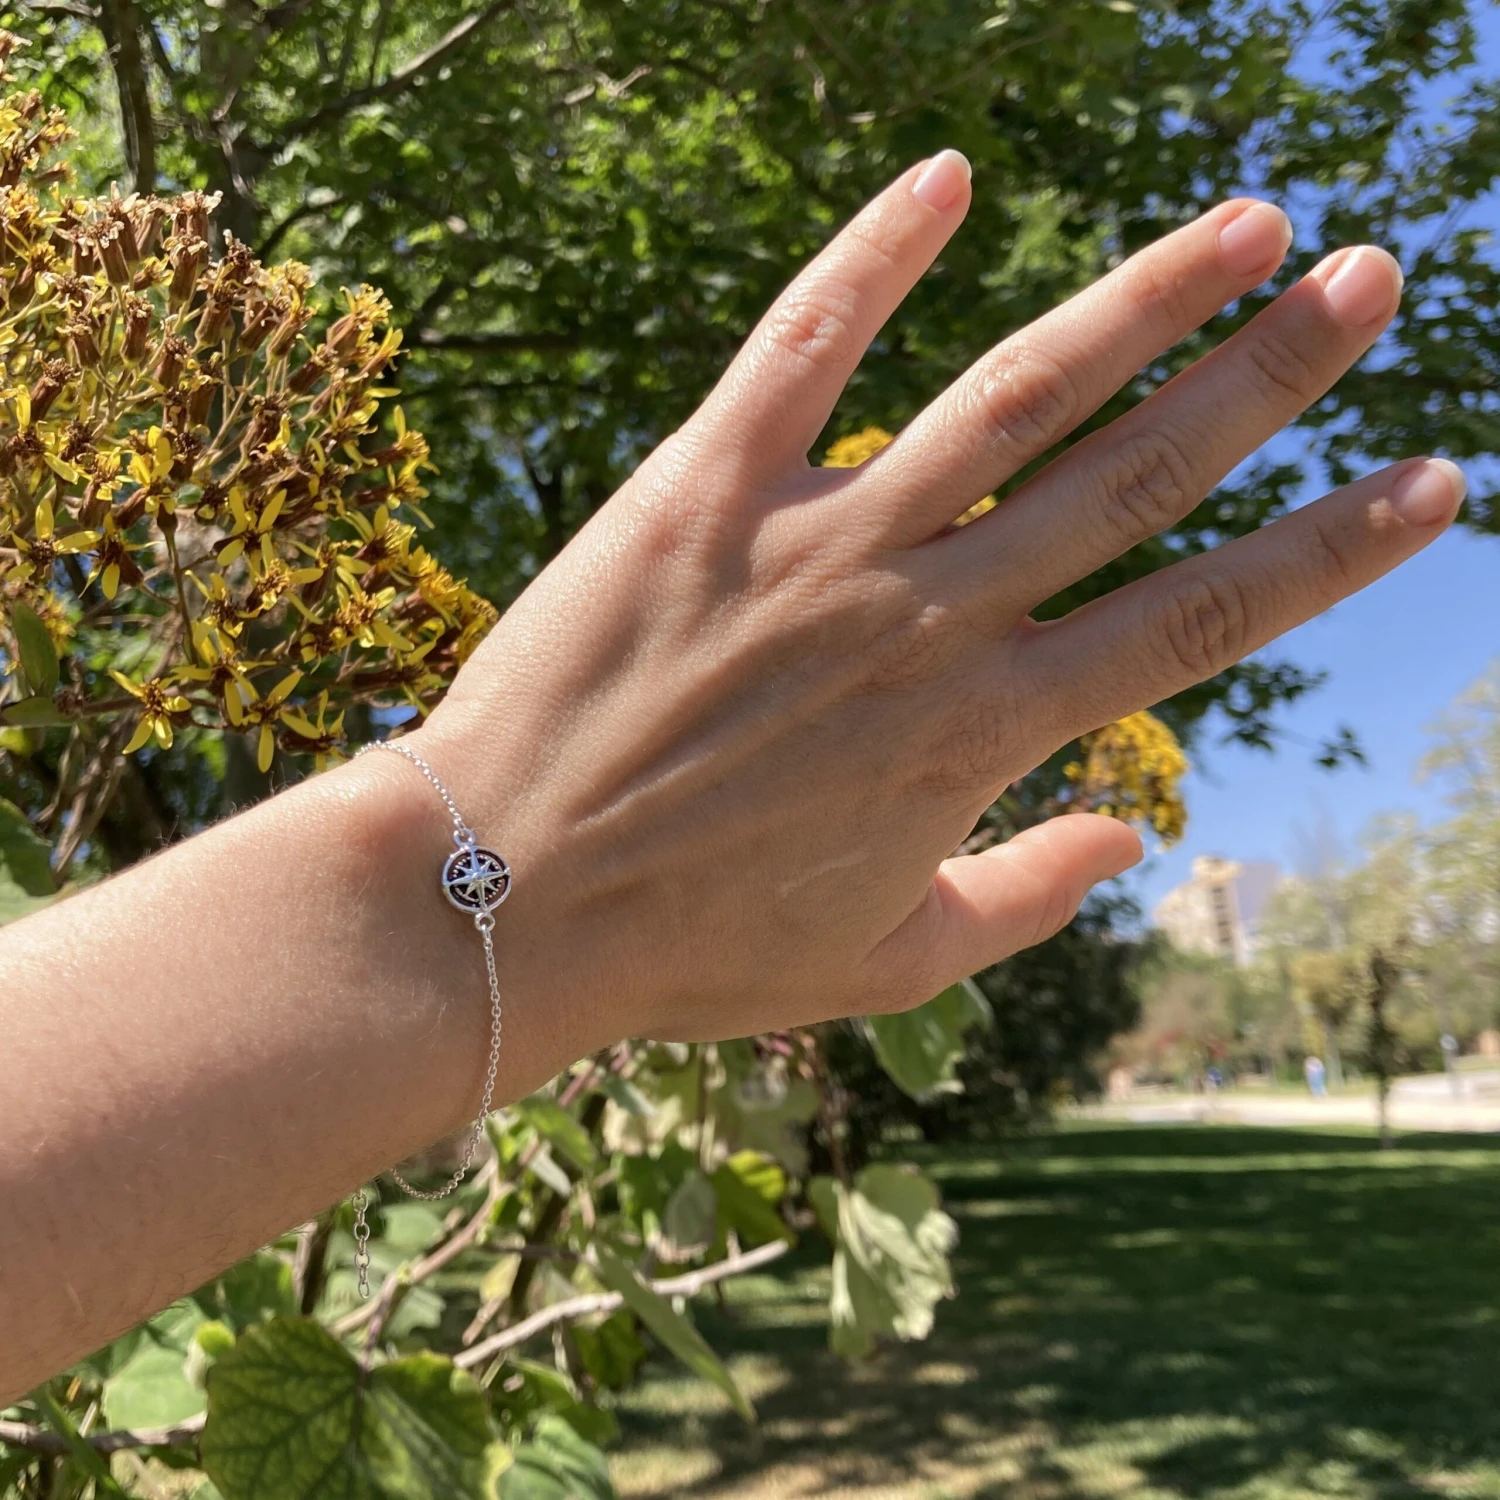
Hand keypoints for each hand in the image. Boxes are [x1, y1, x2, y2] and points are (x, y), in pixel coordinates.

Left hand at [401, 150, 1459, 1048]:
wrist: (504, 902)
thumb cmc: (692, 946)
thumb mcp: (886, 962)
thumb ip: (1026, 902)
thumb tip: (1135, 842)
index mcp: (980, 731)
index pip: (1194, 618)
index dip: (1326, 547)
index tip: (1430, 479)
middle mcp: (923, 618)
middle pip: (1132, 471)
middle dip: (1268, 372)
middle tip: (1371, 279)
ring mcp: (813, 541)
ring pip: (1007, 394)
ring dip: (1134, 302)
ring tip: (1240, 222)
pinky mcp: (699, 490)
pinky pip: (799, 347)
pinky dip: (871, 256)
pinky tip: (945, 173)